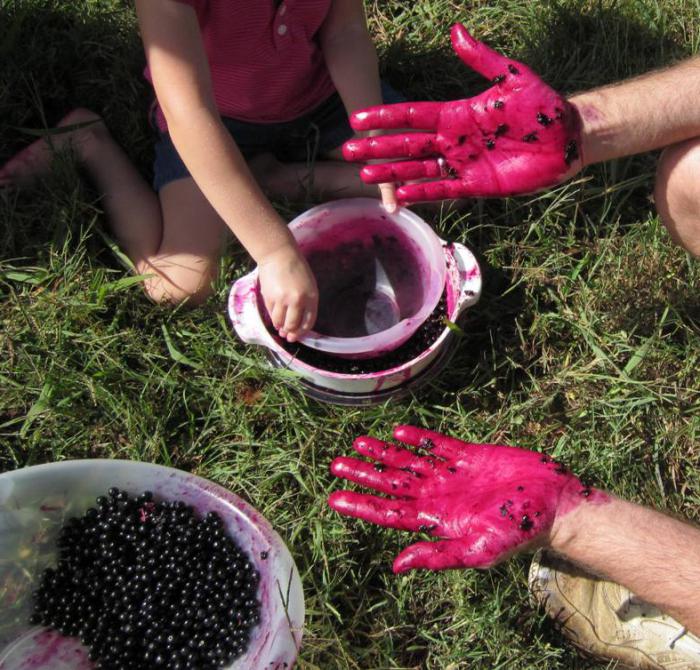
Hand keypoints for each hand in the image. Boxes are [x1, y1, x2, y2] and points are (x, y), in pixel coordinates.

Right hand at [257, 245, 318, 342]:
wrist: (278, 255)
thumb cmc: (296, 268)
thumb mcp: (308, 284)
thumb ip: (306, 302)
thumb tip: (297, 321)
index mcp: (311, 297)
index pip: (308, 322)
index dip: (302, 332)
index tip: (297, 335)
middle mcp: (298, 300)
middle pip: (293, 325)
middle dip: (290, 332)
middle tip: (287, 334)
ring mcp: (283, 299)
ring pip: (280, 322)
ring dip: (280, 326)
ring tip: (280, 326)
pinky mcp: (269, 298)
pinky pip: (271, 314)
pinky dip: (273, 317)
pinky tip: (275, 316)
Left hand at [328, 426, 605, 572]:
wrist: (553, 505)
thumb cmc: (519, 533)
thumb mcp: (478, 551)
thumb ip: (438, 555)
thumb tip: (397, 565)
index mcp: (436, 520)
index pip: (389, 513)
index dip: (362, 505)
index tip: (334, 498)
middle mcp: (438, 496)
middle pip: (392, 483)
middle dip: (364, 474)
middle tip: (336, 464)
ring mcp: (451, 474)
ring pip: (407, 461)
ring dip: (383, 452)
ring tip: (358, 442)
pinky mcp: (467, 454)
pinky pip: (436, 444)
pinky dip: (417, 438)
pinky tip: (397, 431)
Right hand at [343, 24, 581, 202]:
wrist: (566, 138)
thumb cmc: (541, 105)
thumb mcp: (510, 76)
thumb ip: (480, 59)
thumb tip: (455, 31)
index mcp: (455, 114)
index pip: (411, 116)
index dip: (384, 117)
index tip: (357, 118)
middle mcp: (452, 140)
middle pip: (407, 145)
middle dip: (378, 148)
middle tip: (349, 151)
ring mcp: (462, 164)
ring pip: (418, 169)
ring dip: (392, 173)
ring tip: (365, 176)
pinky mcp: (475, 186)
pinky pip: (443, 190)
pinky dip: (422, 193)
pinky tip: (401, 196)